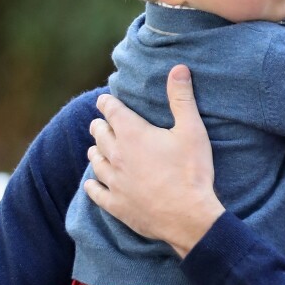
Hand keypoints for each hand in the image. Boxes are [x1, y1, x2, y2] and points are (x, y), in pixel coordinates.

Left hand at [84, 64, 224, 256]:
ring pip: (96, 160)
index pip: (111, 110)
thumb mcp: (192, 130)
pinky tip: (92, 182)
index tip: (106, 100)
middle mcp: (116, 155)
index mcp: (133, 133)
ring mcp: (113, 181)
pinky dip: (92, 183)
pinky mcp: (115, 204)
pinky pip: (95, 191)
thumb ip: (182, 98)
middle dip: (101, 124)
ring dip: (96, 150)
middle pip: (99, 133)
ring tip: (98, 147)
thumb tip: (178, 68)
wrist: (188, 217)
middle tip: (103, 122)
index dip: (107, 102)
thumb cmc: (192, 171)